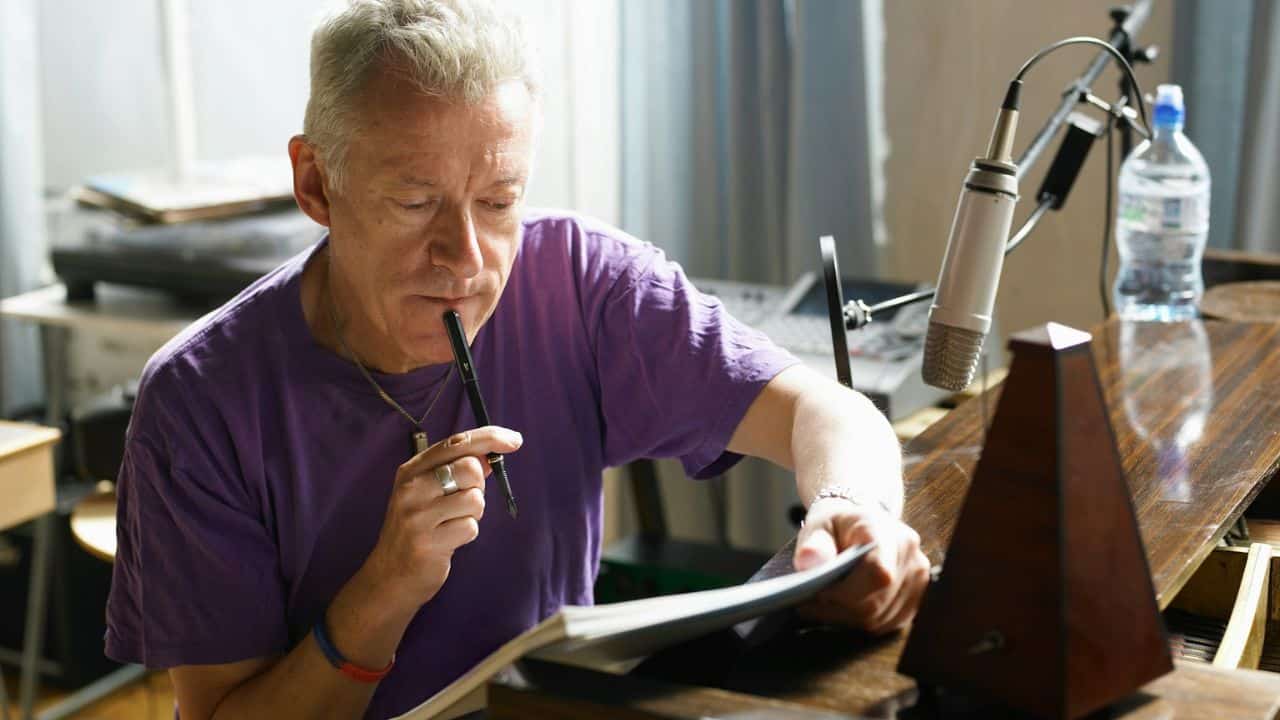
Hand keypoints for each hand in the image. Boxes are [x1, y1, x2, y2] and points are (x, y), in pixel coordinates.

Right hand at [361, 426, 523, 614]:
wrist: (390, 576)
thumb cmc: (417, 530)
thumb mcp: (428, 493)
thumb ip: (455, 471)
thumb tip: (488, 456)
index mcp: (412, 470)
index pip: (457, 442)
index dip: (490, 437)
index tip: (515, 440)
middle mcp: (412, 488)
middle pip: (470, 468)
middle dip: (478, 486)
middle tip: (461, 503)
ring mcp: (418, 515)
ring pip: (475, 499)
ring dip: (473, 514)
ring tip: (451, 524)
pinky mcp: (428, 542)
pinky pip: (470, 527)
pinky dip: (467, 534)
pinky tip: (449, 540)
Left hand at [793, 498, 929, 633]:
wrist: (860, 525)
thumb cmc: (837, 526)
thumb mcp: (818, 526)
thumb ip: (813, 544)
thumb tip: (809, 563)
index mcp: (885, 531)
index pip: (877, 572)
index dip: (846, 592)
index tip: (819, 593)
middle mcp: (910, 555)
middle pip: (876, 602)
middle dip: (839, 609)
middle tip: (810, 605)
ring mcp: (918, 579)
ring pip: (880, 618)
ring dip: (847, 618)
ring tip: (823, 606)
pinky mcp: (917, 598)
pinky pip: (887, 623)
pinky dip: (861, 622)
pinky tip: (843, 610)